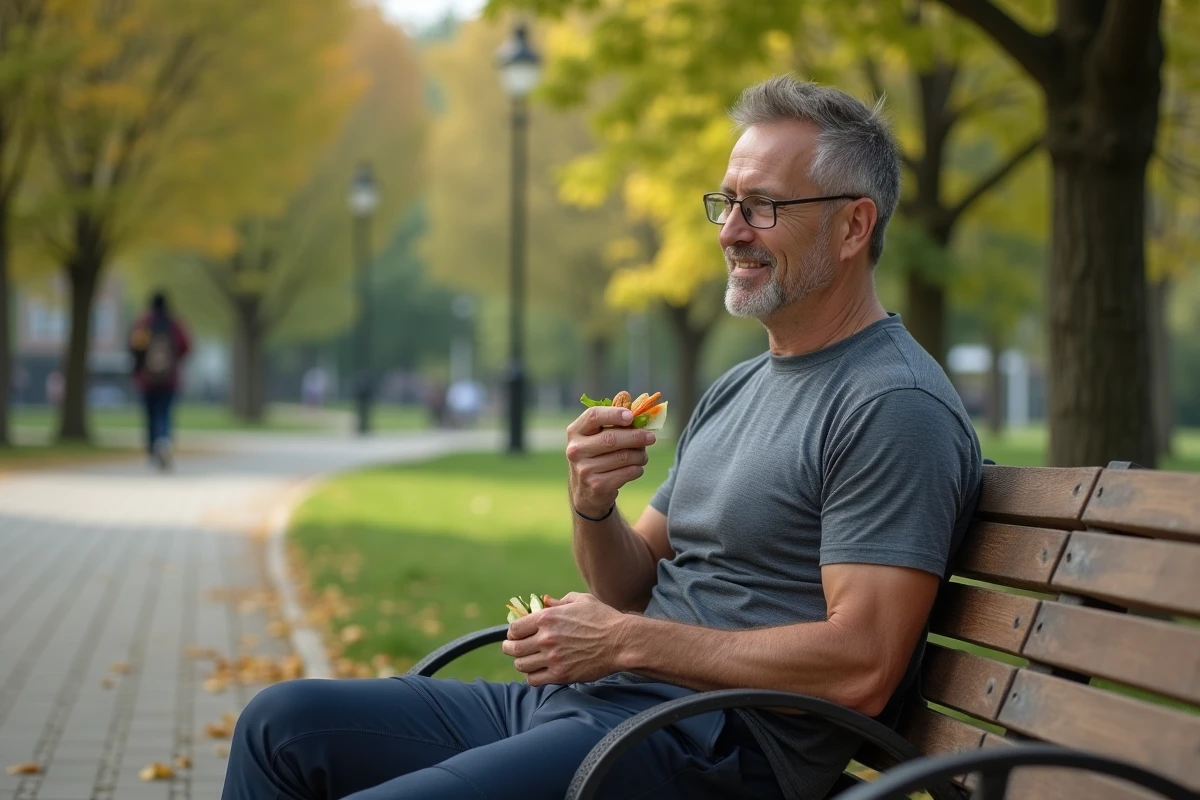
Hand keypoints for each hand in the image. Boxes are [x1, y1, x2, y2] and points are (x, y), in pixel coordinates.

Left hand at [501, 593, 628, 685]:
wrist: (621, 642)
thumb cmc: (603, 618)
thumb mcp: (581, 601)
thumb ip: (559, 601)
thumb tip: (545, 601)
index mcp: (547, 618)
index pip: (514, 628)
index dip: (512, 632)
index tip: (515, 634)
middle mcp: (546, 638)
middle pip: (513, 648)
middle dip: (510, 648)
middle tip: (512, 648)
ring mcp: (552, 658)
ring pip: (521, 665)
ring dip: (521, 663)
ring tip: (526, 660)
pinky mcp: (560, 675)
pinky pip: (534, 680)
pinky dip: (532, 677)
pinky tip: (538, 672)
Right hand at [566, 406, 655, 517]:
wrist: (586, 492)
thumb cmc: (597, 455)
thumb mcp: (598, 436)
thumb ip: (613, 419)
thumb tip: (630, 397)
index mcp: (575, 431)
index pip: (593, 416)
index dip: (614, 414)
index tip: (632, 416)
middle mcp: (575, 450)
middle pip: (612, 438)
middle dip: (636, 436)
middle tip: (651, 437)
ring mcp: (584, 469)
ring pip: (623, 457)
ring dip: (640, 455)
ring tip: (643, 455)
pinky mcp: (596, 485)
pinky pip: (627, 472)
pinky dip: (637, 468)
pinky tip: (636, 467)